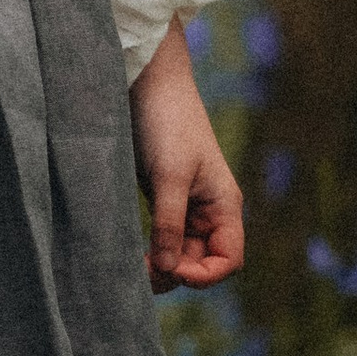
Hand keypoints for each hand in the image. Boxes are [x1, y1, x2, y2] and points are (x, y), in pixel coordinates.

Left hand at [129, 22, 244, 294]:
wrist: (148, 81)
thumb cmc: (166, 122)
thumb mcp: (169, 177)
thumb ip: (169, 225)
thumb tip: (166, 270)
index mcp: (224, 205)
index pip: (229, 259)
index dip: (204, 274)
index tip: (170, 267)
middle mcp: (209, 209)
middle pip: (201, 261)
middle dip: (174, 272)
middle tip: (138, 272)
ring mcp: (186, 204)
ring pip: (178, 252)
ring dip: (159, 264)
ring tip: (129, 266)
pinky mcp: (163, 197)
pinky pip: (162, 236)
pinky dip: (149, 248)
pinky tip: (128, 251)